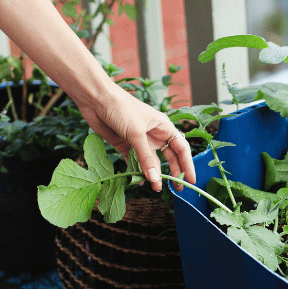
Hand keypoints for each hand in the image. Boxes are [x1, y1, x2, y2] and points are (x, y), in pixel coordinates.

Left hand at [76, 86, 195, 191]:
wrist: (96, 99)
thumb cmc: (121, 107)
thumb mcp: (136, 133)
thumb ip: (146, 157)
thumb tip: (155, 178)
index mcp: (163, 127)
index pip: (181, 149)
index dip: (188, 164)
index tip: (191, 180)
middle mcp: (154, 134)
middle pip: (169, 157)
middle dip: (174, 172)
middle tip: (177, 189)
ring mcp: (139, 141)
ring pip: (151, 162)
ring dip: (154, 174)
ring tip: (156, 188)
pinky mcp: (125, 145)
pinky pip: (134, 162)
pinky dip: (137, 172)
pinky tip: (139, 180)